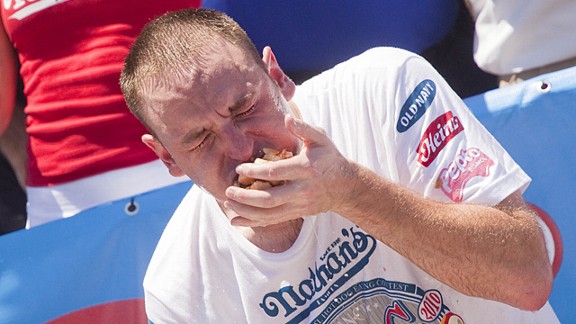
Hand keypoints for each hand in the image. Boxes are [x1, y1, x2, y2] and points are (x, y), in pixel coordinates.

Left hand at [224, 115, 354, 226]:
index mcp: (306, 169)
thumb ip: (304, 128)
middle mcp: (302, 190)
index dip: (255, 171)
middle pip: (270, 198)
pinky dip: (252, 222)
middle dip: (246, 197)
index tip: (240, 169)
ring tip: (228, 204)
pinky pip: (272, 221)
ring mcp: (299, 205)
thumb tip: (287, 119)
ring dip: (246, 211)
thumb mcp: (321, 139)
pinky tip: (235, 220)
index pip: (276, 173)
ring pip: (269, 213)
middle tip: (228, 191)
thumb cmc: (329, 158)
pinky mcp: (296, 214)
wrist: (345, 187)